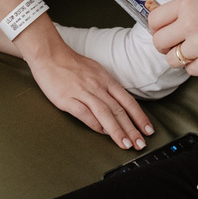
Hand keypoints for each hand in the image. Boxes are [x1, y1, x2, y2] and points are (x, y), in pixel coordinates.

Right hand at [26, 44, 153, 150]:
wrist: (50, 55)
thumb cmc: (72, 64)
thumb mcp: (96, 72)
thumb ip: (107, 88)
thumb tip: (117, 106)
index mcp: (106, 80)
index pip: (128, 101)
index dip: (139, 117)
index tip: (148, 130)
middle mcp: (98, 86)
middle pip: (119, 110)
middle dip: (132, 129)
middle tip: (140, 144)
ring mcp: (82, 92)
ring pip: (105, 113)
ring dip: (117, 130)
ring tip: (125, 144)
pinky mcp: (67, 98)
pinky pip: (84, 113)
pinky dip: (94, 124)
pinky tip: (102, 133)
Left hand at [148, 0, 197, 75]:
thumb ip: (183, 13)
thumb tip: (161, 27)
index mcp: (188, 4)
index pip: (154, 21)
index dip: (157, 29)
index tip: (163, 32)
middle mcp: (190, 23)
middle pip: (158, 42)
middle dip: (165, 46)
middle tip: (177, 45)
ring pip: (171, 60)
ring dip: (179, 58)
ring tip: (195, 51)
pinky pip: (190, 70)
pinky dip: (197, 66)